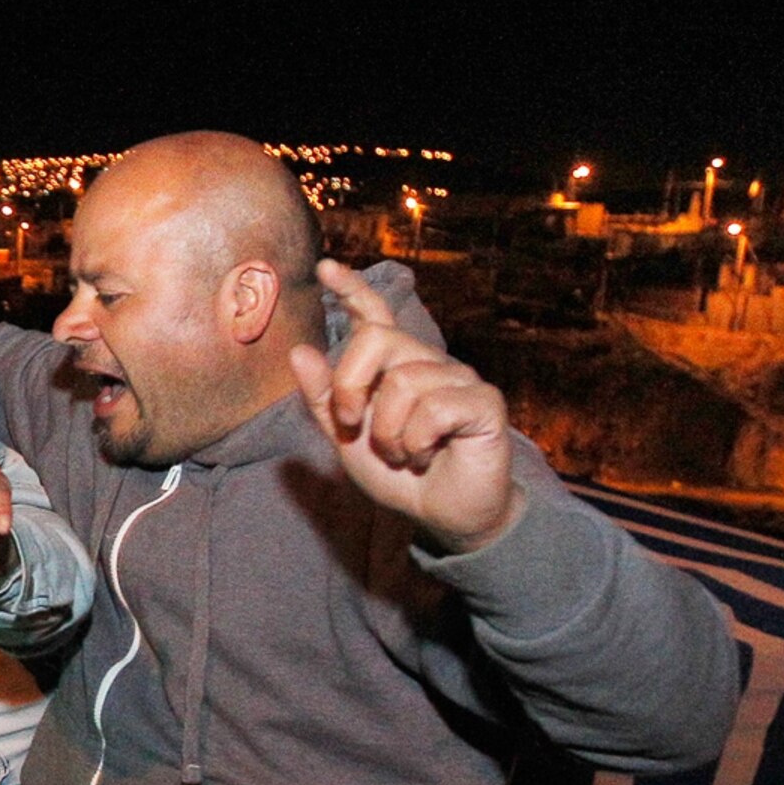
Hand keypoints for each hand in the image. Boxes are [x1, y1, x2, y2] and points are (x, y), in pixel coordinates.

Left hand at [286, 260, 521, 552]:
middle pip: (376, 340)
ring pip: (403, 381)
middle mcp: (426, 362)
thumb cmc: (399, 475)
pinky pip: (435, 408)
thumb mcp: (347, 441)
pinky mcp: (483, 402)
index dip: (352, 290)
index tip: (325, 268)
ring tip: (403, 454)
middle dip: (350, 387)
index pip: (373, 317)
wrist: (443, 516)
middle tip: (354, 427)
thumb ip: (323, 399)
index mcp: (394, 367)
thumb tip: (300, 352)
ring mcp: (458, 378)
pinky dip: (418, 442)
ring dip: (389, 432)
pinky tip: (427, 456)